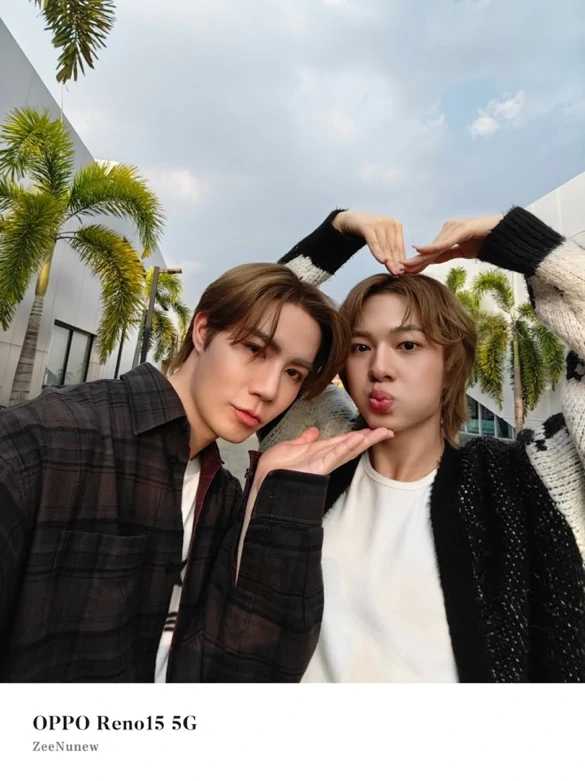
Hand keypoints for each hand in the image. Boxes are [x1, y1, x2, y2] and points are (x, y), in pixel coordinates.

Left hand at [253, 426, 391, 487]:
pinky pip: (336, 455)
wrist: (263, 482)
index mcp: (317, 452)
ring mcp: (323, 463)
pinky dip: (348, 446)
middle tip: (387, 431)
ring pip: (348, 449)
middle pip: (350, 445)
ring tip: (381, 432)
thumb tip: (314, 431)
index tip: (371, 429)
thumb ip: (303, 440)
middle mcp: (324, 458)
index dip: (356, 435)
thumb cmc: (273, 470)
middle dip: (368, 438)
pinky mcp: (319, 468)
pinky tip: (360, 439)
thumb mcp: (289, 448)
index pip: (341, 441)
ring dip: (364, 440)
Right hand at [332, 210, 405, 274]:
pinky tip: (382, 261)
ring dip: (389, 260)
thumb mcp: (381, 239)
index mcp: (396, 225)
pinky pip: (374, 242)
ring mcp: (379, 223)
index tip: (404, 272)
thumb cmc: (368, 231)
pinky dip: (378, 252)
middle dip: (396, 262)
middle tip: (399, 274)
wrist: (350, 219)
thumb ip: (389, 248)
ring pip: (385, 246)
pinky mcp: (367, 226)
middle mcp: (390, 223)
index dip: (401, 260)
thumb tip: (399, 266)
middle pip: (393, 247)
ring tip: (393, 271)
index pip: (400, 246)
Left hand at [403, 214, 502, 273]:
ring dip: (420, 258)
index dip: (418, 261)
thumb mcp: (463, 251)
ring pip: (434, 247)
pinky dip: (432, 247)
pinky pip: (445, 241)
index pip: (430, 251)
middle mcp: (448, 228)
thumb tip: (433, 260)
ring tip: (406, 266)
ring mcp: (454, 227)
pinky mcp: (462, 229)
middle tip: (399, 271)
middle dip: (415, 261)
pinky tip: (420, 250)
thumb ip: (448, 254)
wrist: (505, 234)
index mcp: (448, 233)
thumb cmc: (485, 241)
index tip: (405, 271)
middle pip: (429, 249)